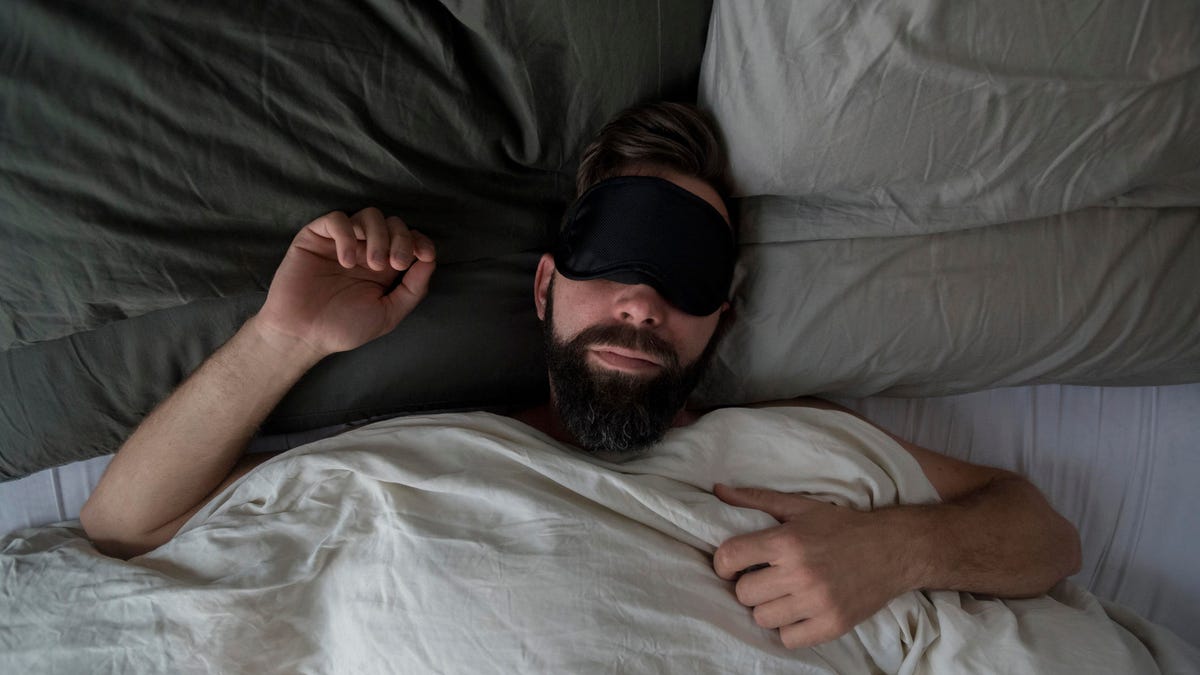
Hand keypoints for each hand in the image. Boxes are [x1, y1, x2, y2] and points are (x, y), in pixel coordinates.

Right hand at [255, 208, 436, 357]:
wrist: (303, 335)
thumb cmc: (344, 327)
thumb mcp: (389, 313)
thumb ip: (413, 288)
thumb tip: (431, 260)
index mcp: (385, 266)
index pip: (409, 238)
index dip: (420, 241)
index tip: (425, 255)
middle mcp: (365, 249)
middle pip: (393, 223)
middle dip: (401, 239)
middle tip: (394, 265)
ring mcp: (341, 241)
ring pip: (369, 215)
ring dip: (378, 235)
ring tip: (373, 264)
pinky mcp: (316, 237)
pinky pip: (337, 219)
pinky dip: (347, 234)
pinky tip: (347, 261)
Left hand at [712, 484, 914, 648]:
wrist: (893, 549)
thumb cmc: (841, 526)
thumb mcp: (799, 507)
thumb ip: (756, 499)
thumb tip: (718, 490)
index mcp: (788, 541)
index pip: (730, 557)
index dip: (724, 563)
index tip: (733, 564)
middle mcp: (800, 573)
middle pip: (743, 594)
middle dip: (748, 585)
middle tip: (764, 578)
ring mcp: (817, 602)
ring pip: (761, 618)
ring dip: (767, 608)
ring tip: (782, 595)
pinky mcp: (833, 625)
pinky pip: (788, 639)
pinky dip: (789, 628)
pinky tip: (798, 612)